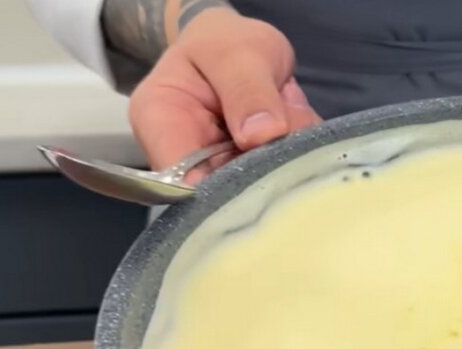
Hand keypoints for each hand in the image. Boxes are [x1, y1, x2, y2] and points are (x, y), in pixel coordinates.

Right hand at [128, 7, 319, 178]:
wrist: (236, 47)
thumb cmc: (222, 44)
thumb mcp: (235, 53)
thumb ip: (247, 89)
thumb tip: (262, 134)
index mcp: (161, 123)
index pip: (178, 177)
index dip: (218, 189)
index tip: (260, 173)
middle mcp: (184, 157)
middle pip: (223, 191)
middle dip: (264, 168)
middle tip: (291, 129)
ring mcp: (222, 170)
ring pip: (260, 186)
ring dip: (288, 157)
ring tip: (291, 113)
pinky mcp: (253, 173)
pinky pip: (283, 175)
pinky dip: (300, 154)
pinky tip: (298, 125)